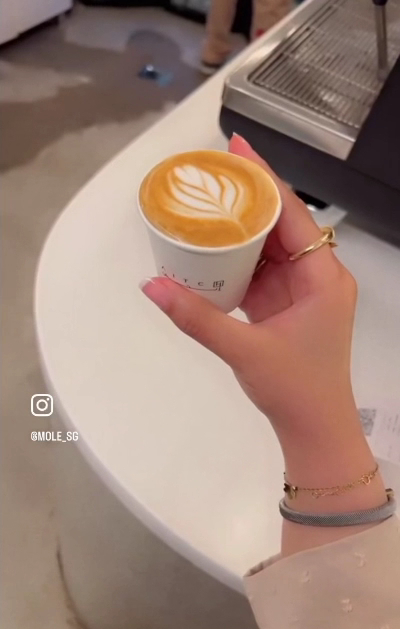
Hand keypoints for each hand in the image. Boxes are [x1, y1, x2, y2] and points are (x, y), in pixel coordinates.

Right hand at [140, 135, 357, 437]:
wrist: (314, 428)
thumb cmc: (294, 389)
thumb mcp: (244, 350)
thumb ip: (196, 316)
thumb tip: (151, 285)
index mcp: (323, 277)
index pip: (293, 214)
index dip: (264, 179)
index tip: (236, 149)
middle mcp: (317, 276)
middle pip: (282, 223)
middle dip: (248, 198)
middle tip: (211, 175)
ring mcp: (302, 291)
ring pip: (271, 246)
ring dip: (242, 228)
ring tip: (207, 203)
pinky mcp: (288, 305)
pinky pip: (263, 270)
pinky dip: (240, 259)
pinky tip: (213, 247)